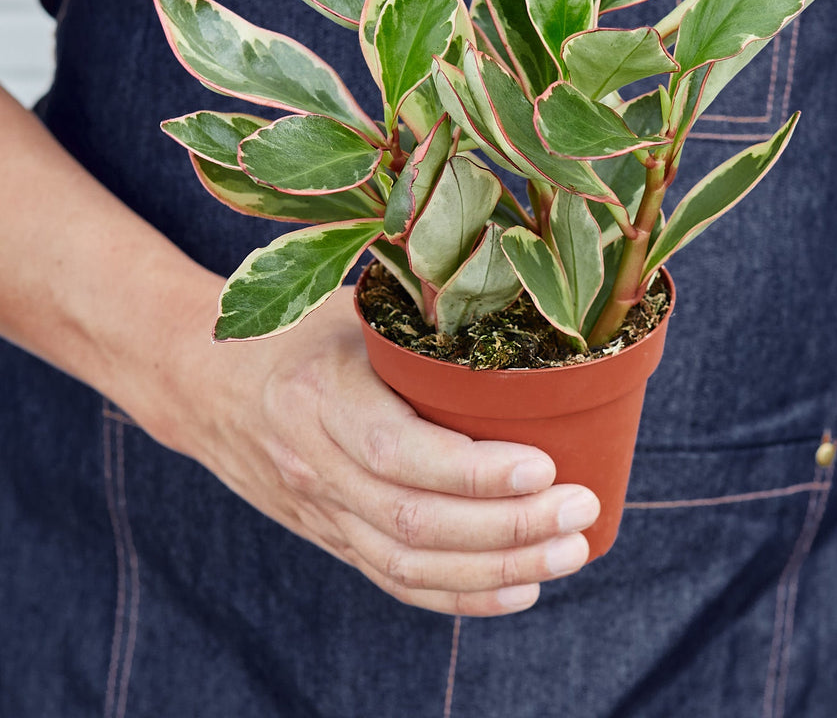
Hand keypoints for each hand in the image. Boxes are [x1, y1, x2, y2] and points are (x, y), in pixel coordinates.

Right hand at [156, 287, 600, 616]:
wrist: (204, 383)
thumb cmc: (294, 331)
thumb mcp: (347, 306)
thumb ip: (416, 311)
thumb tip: (520, 295)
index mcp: (319, 394)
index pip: (397, 451)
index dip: (474, 471)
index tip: (546, 464)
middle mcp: (314, 463)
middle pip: (414, 522)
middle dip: (507, 527)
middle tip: (579, 510)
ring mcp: (320, 510)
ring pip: (411, 563)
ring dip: (498, 569)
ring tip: (569, 551)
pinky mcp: (331, 535)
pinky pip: (396, 579)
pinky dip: (461, 594)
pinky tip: (521, 587)